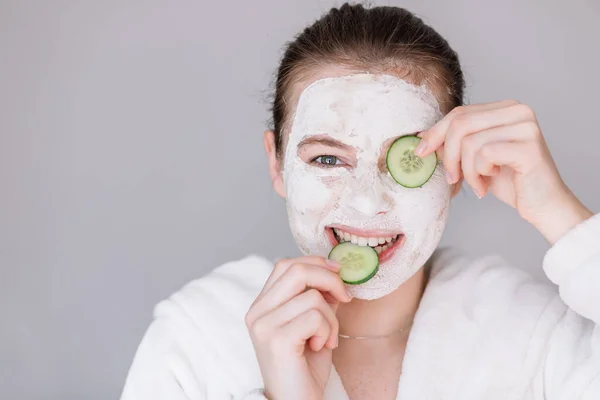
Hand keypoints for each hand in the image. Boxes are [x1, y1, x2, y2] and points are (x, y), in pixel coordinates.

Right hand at [245, 256, 351, 399]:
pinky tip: (320, 346)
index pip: (285, 265)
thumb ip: (318, 298)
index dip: (316, 264)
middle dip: (329, 280)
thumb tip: (335, 273)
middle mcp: (257, 312)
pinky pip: (314, 316)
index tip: (338, 274)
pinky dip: (327, 330)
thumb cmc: (304, 367)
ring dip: (330, 318)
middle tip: (344, 299)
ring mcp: (263, 325)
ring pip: (311, 296)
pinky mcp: (276, 339)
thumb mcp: (314, 325)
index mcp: (262, 305)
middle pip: (296, 270)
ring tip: (326, 338)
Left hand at [417, 100, 591, 242]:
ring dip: (466, 170)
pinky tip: (488, 184)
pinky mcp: (528, 145)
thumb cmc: (509, 181)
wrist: (542, 205)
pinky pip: (484, 154)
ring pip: (470, 142)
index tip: (421, 152)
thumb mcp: (474, 159)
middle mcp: (518, 110)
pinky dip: (479, 174)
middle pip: (461, 124)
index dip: (436, 132)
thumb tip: (422, 137)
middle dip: (449, 155)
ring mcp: (525, 126)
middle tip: (452, 178)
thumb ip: (454, 144)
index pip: (460, 113)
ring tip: (477, 184)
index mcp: (505, 108)